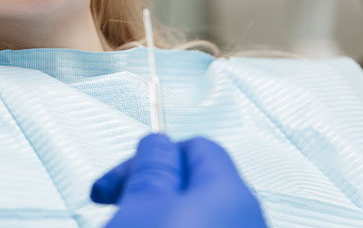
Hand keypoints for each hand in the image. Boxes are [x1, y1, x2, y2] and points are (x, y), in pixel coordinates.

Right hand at [91, 134, 265, 227]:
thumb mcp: (142, 204)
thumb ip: (152, 166)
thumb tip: (158, 142)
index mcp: (231, 192)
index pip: (196, 146)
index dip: (151, 156)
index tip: (118, 178)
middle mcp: (248, 217)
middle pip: (194, 183)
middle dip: (150, 188)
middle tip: (115, 204)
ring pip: (195, 214)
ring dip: (157, 215)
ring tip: (127, 225)